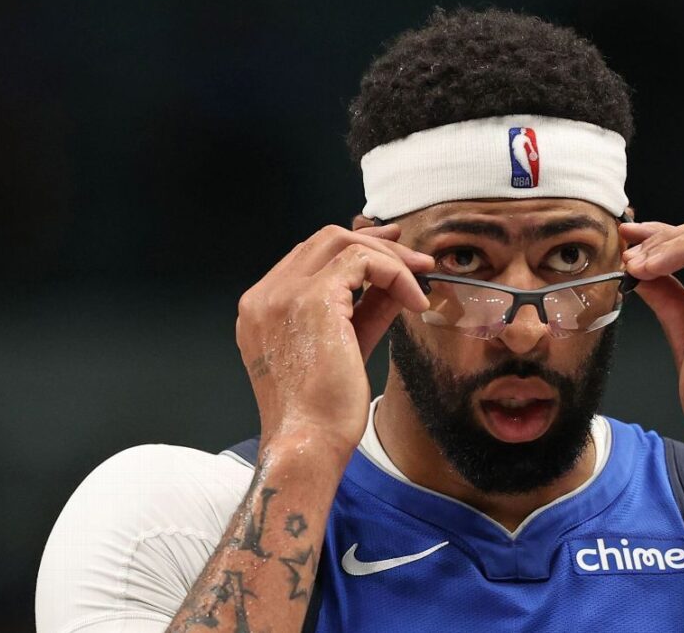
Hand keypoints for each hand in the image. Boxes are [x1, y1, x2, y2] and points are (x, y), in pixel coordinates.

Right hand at [235, 224, 433, 455]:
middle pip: (323, 239)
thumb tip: (397, 282)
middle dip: (375, 243)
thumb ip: (366, 309)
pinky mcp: (311, 300)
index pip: (308, 256)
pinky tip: (415, 299)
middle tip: (415, 258)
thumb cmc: (322, 411)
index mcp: (262, 309)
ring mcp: (282, 295)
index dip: (353, 248)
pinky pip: (361, 260)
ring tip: (421, 275)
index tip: (391, 253)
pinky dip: (395, 272)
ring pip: (341, 241)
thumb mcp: (347, 346)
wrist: (308, 443)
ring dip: (388, 255)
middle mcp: (264, 296)